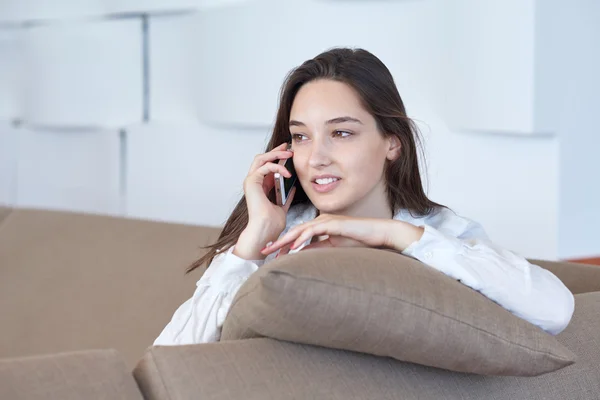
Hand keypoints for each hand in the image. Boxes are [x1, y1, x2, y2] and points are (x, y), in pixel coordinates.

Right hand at [234, 143, 296, 259]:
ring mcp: (251, 181)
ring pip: (261, 158)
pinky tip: (286, 172)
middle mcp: (253, 182)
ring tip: (288, 154)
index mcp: (259, 187)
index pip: (266, 166)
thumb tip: (292, 190)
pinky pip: (265, 166)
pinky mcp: (252, 182)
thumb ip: (285, 197)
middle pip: (262, 158)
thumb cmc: (271, 223)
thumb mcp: (282, 207)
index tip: (288, 154)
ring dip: (276, 154)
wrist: (265, 230)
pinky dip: (277, 167)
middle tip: (287, 148)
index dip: (276, 158)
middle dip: (275, 151)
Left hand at [260, 214, 410, 256]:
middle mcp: (320, 221)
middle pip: (294, 231)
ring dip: (286, 240)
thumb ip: (318, 248)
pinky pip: (313, 231)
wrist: (378, 233)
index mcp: (320, 225)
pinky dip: (302, 238)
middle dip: (278, 242)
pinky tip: (293, 247)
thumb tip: (301, 255)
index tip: (271, 254)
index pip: (297, 235)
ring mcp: (326, 221)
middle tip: (264, 251)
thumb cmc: (359, 240)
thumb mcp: (333, 247)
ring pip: (300, 230)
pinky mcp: (333, 224)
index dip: (283, 244)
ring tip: (273, 250)